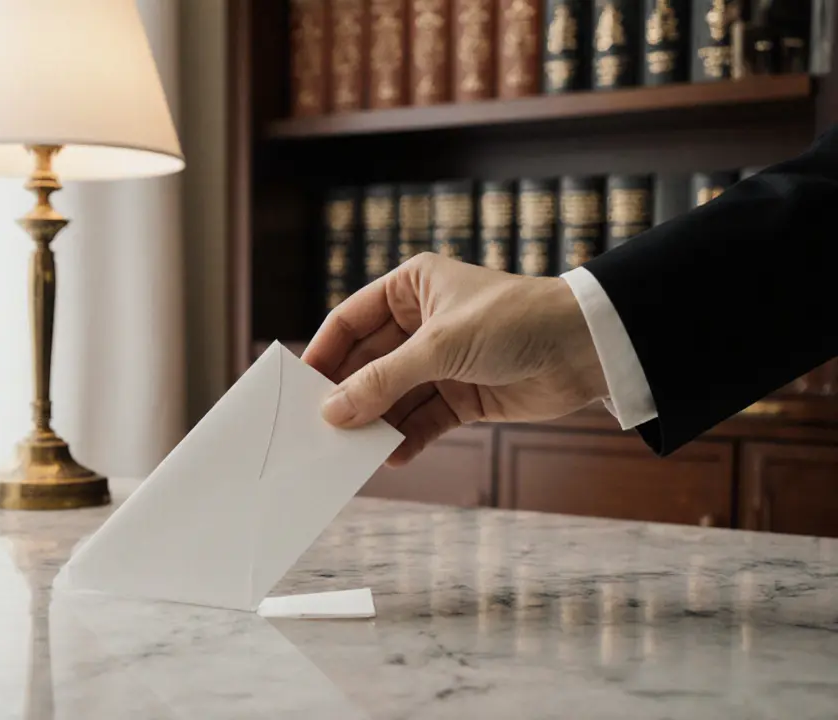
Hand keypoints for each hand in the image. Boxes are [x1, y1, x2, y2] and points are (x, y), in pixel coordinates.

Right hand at [303, 253, 608, 465]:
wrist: (589, 348)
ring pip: (393, 396)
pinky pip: (423, 420)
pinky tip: (392, 456)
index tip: (299, 388)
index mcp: (411, 288)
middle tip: (320, 429)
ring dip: (376, 421)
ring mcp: (442, 361)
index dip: (324, 354)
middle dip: (349, 395)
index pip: (350, 321)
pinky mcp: (463, 396)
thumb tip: (332, 410)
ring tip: (352, 451)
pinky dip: (408, 438)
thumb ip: (382, 381)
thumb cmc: (516, 321)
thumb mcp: (439, 347)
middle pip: (368, 363)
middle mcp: (421, 323)